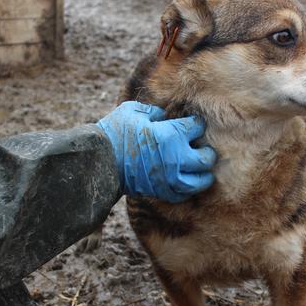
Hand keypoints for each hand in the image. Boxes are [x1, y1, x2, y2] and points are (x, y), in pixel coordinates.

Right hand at [97, 101, 216, 202]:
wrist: (97, 161)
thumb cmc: (114, 132)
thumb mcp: (133, 110)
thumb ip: (154, 111)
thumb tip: (163, 116)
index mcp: (171, 135)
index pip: (197, 127)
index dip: (196, 124)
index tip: (193, 124)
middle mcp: (175, 158)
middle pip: (206, 158)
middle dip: (207, 152)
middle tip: (203, 150)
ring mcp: (169, 178)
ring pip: (200, 181)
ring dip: (203, 175)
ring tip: (202, 171)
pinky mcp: (161, 192)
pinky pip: (183, 195)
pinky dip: (187, 190)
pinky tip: (186, 183)